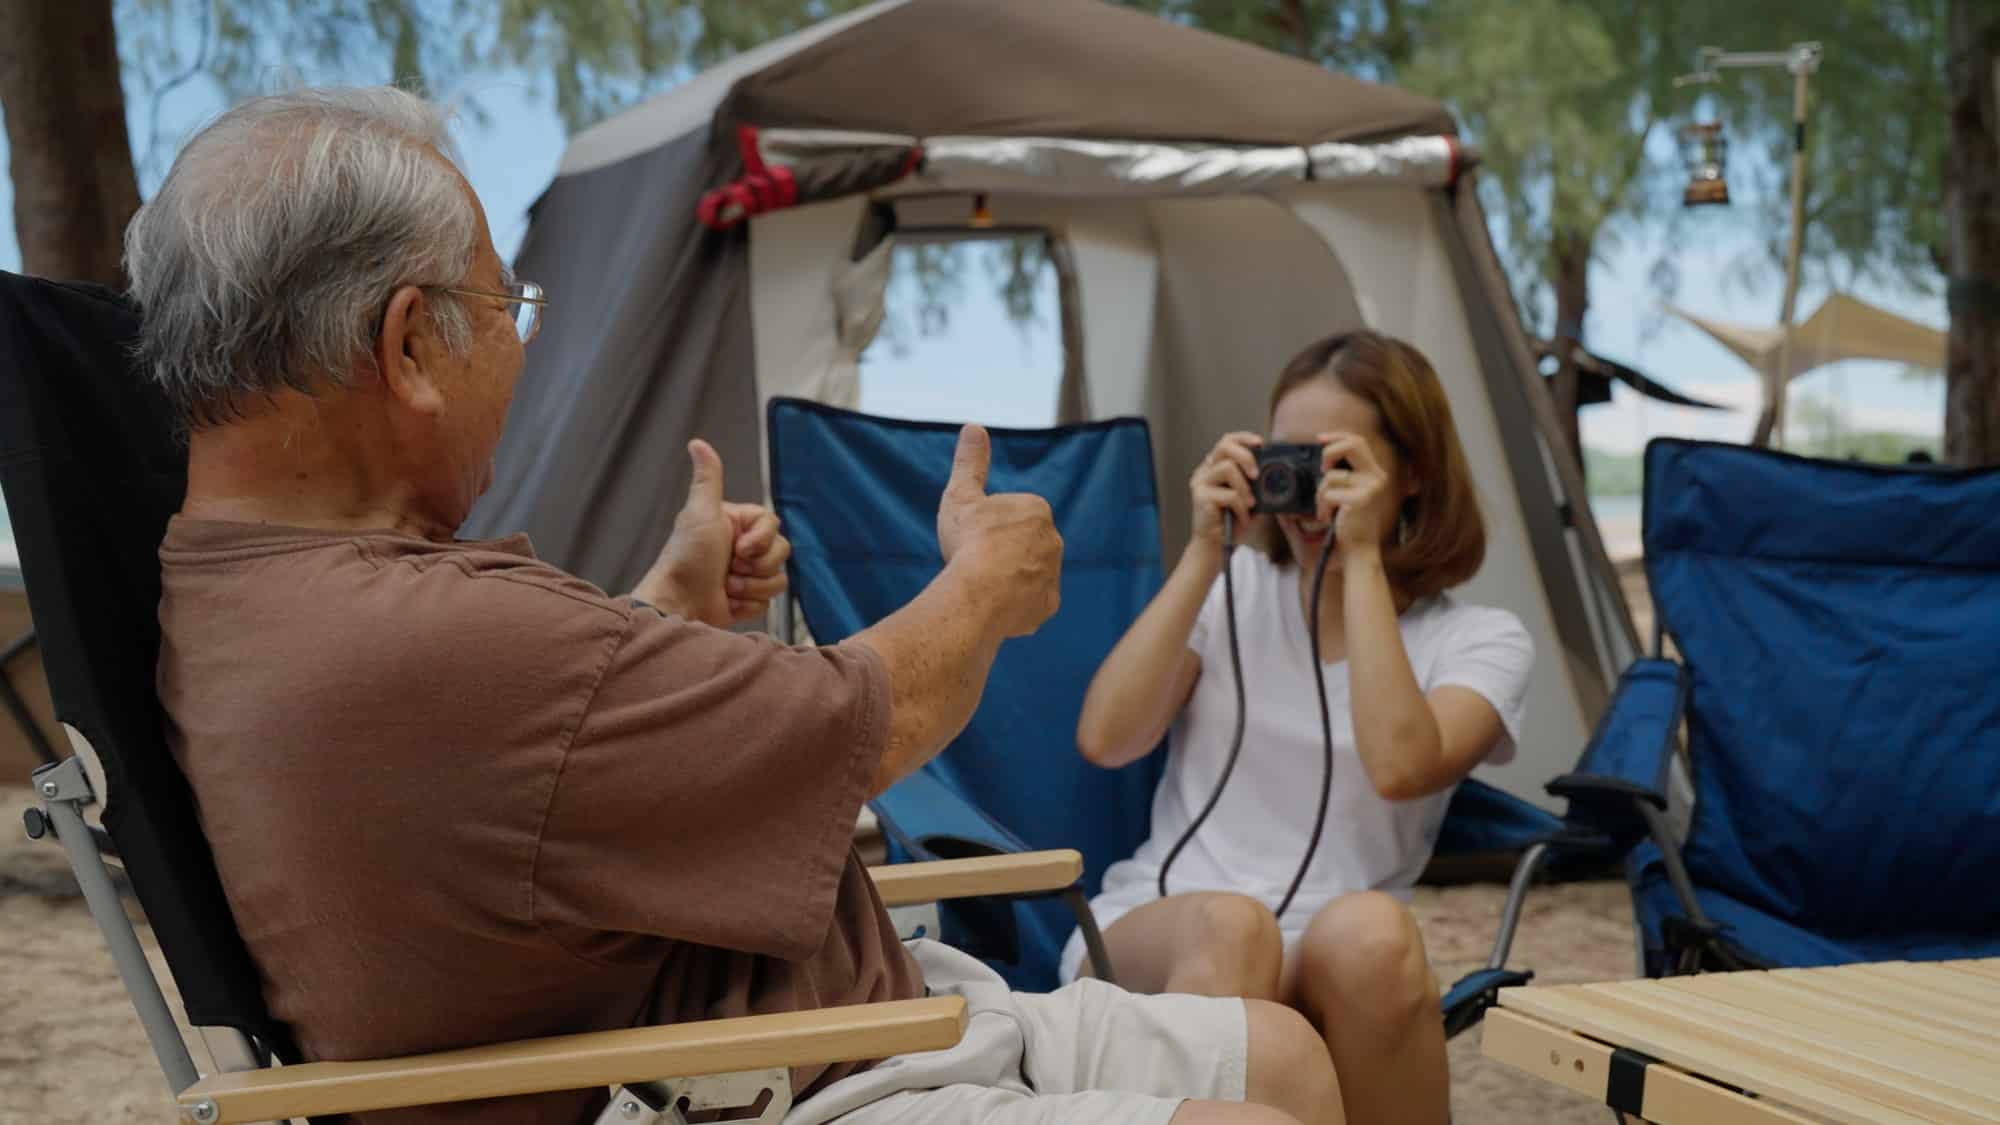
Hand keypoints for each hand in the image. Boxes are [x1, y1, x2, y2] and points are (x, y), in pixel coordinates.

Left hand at [632, 440, 790, 627]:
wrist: (679, 604)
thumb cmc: (687, 558)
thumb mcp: (700, 513)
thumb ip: (708, 479)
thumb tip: (697, 442)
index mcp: (736, 524)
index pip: (773, 524)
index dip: (761, 539)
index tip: (739, 549)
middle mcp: (743, 548)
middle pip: (781, 551)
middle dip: (757, 565)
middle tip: (731, 567)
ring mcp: (746, 575)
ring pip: (778, 578)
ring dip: (752, 586)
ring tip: (727, 586)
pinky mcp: (746, 600)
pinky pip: (769, 601)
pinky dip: (748, 604)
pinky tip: (728, 602)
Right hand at [936, 424, 1062, 637]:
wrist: (980, 593)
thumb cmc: (970, 541)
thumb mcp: (961, 495)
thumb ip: (970, 462)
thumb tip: (973, 426)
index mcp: (1036, 510)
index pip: (1011, 514)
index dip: (987, 525)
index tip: (973, 537)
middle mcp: (1054, 540)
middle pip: (1022, 544)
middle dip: (1001, 551)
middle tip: (975, 561)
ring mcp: (1053, 574)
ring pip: (1028, 573)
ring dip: (1009, 577)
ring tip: (982, 585)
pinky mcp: (1048, 604)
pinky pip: (1031, 602)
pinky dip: (1016, 604)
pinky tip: (994, 605)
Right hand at [1188, 432, 1262, 556]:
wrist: (1215, 547)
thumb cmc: (1232, 522)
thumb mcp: (1249, 498)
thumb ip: (1256, 484)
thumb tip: (1275, 472)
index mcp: (1214, 467)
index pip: (1227, 441)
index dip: (1244, 438)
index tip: (1261, 443)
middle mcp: (1204, 472)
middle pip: (1224, 446)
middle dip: (1246, 456)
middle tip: (1256, 474)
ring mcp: (1200, 483)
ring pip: (1228, 469)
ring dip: (1245, 488)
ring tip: (1250, 505)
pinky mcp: (1200, 497)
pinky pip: (1229, 495)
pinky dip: (1241, 508)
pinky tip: (1242, 519)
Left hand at [1316, 434, 1399, 558]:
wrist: (1359, 549)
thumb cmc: (1350, 522)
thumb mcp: (1348, 493)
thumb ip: (1342, 474)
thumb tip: (1322, 459)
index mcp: (1374, 473)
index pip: (1358, 441)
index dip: (1337, 436)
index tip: (1319, 439)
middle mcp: (1377, 477)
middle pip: (1352, 445)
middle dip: (1330, 452)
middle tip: (1322, 469)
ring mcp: (1370, 487)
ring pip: (1331, 476)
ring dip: (1320, 494)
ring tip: (1325, 508)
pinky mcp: (1360, 499)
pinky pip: (1328, 493)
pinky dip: (1321, 506)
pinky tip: (1328, 517)